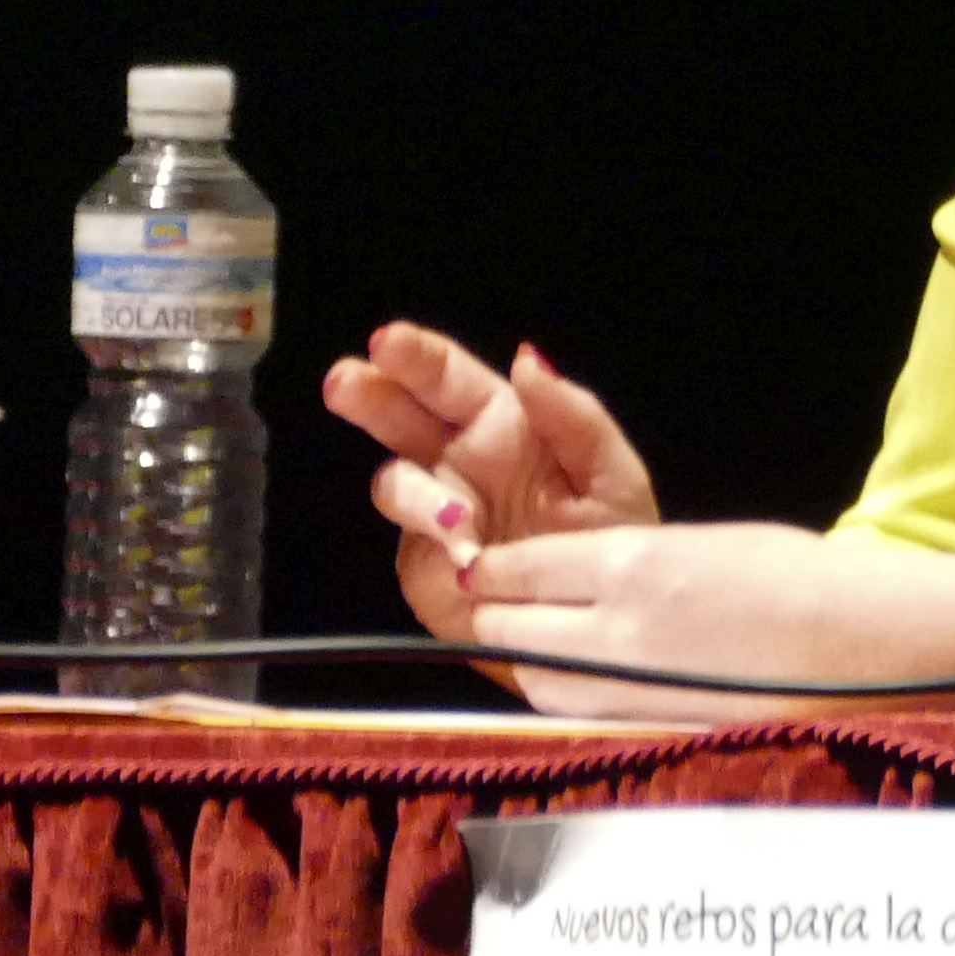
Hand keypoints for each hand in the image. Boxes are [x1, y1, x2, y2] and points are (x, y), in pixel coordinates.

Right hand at [323, 322, 657, 662]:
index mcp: (503, 424)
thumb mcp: (610, 470)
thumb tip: (527, 358)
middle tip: (345, 381)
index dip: (417, 357)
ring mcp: (434, 513)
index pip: (450, 379)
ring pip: (395, 484)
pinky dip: (433, 547)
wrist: (603, 614)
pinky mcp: (424, 564)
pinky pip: (413, 546)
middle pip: (398, 417)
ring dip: (415, 494)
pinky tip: (466, 558)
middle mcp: (458, 460)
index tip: (386, 340)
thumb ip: (572, 416)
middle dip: (368, 394)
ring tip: (458, 518)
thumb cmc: (609, 531)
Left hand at [456, 523, 954, 722]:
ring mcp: (626, 692)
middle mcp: (613, 630)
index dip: (495, 567)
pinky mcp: (646, 734)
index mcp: (631, 564)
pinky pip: (574, 716)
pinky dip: (568, 696)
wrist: (867, 643)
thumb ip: (626, 561)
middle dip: (498, 612)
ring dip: (527, 658)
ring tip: (552, 642)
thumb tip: (568, 576)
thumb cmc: (802, 577)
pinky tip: (595, 680)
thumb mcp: (705, 541)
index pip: (516, 569)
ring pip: (529, 679)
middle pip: (503, 627)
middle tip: (508, 604)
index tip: (492, 567)